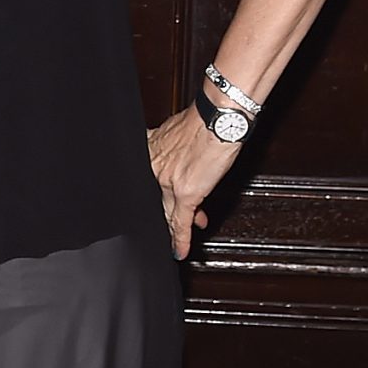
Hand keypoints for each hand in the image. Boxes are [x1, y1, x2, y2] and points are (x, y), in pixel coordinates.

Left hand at [147, 105, 240, 258]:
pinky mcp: (185, 192)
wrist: (220, 117)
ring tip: (178, 238)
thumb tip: (178, 159)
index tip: (159, 198)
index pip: (146, 180)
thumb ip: (170, 147)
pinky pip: (181, 222)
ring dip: (174, 226)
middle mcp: (153, 165)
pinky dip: (182, 238)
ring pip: (166, 211)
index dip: (154, 193)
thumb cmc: (206, 119)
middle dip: (165, 210)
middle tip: (170, 222)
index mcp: (150, 149)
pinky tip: (181, 250)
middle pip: (154, 197)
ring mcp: (167, 180)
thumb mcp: (177, 131)